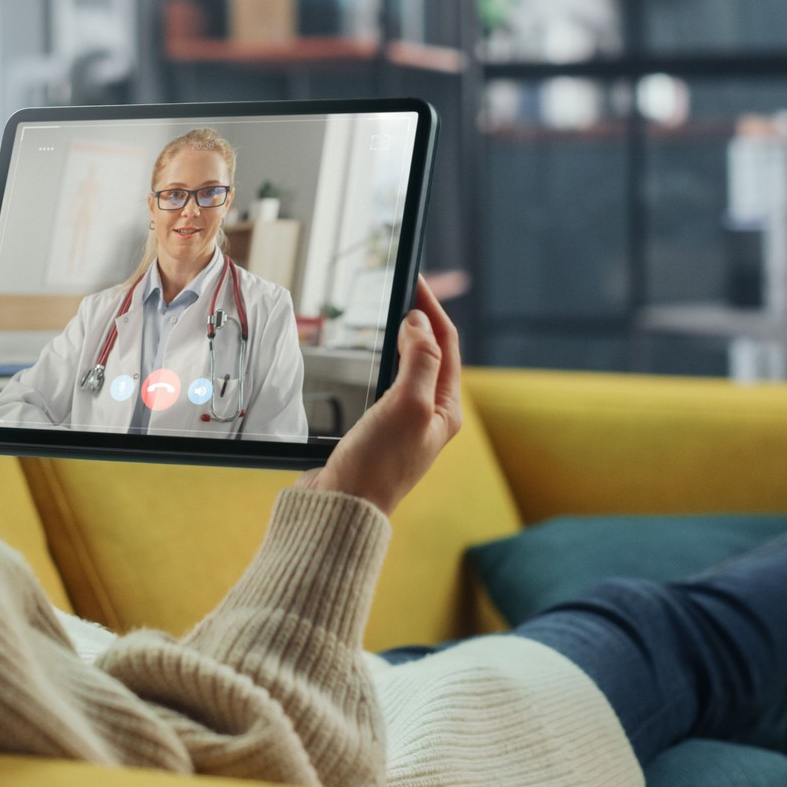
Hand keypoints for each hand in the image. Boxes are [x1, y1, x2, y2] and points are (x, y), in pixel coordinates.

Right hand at [294, 277, 461, 516]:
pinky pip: (384, 385)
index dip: (432, 309)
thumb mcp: (408, 405)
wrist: (340, 506)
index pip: (446, 345)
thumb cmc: (377, 464)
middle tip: (403, 289)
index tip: (416, 280)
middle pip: (431, 354)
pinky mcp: (377, 430)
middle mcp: (429, 415)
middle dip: (420, 320)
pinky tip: (369, 357)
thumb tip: (419, 323)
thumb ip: (420, 360)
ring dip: (401, 340)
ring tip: (390, 313)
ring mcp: (403, 423)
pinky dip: (381, 362)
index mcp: (446, 410)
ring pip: (407, 368)